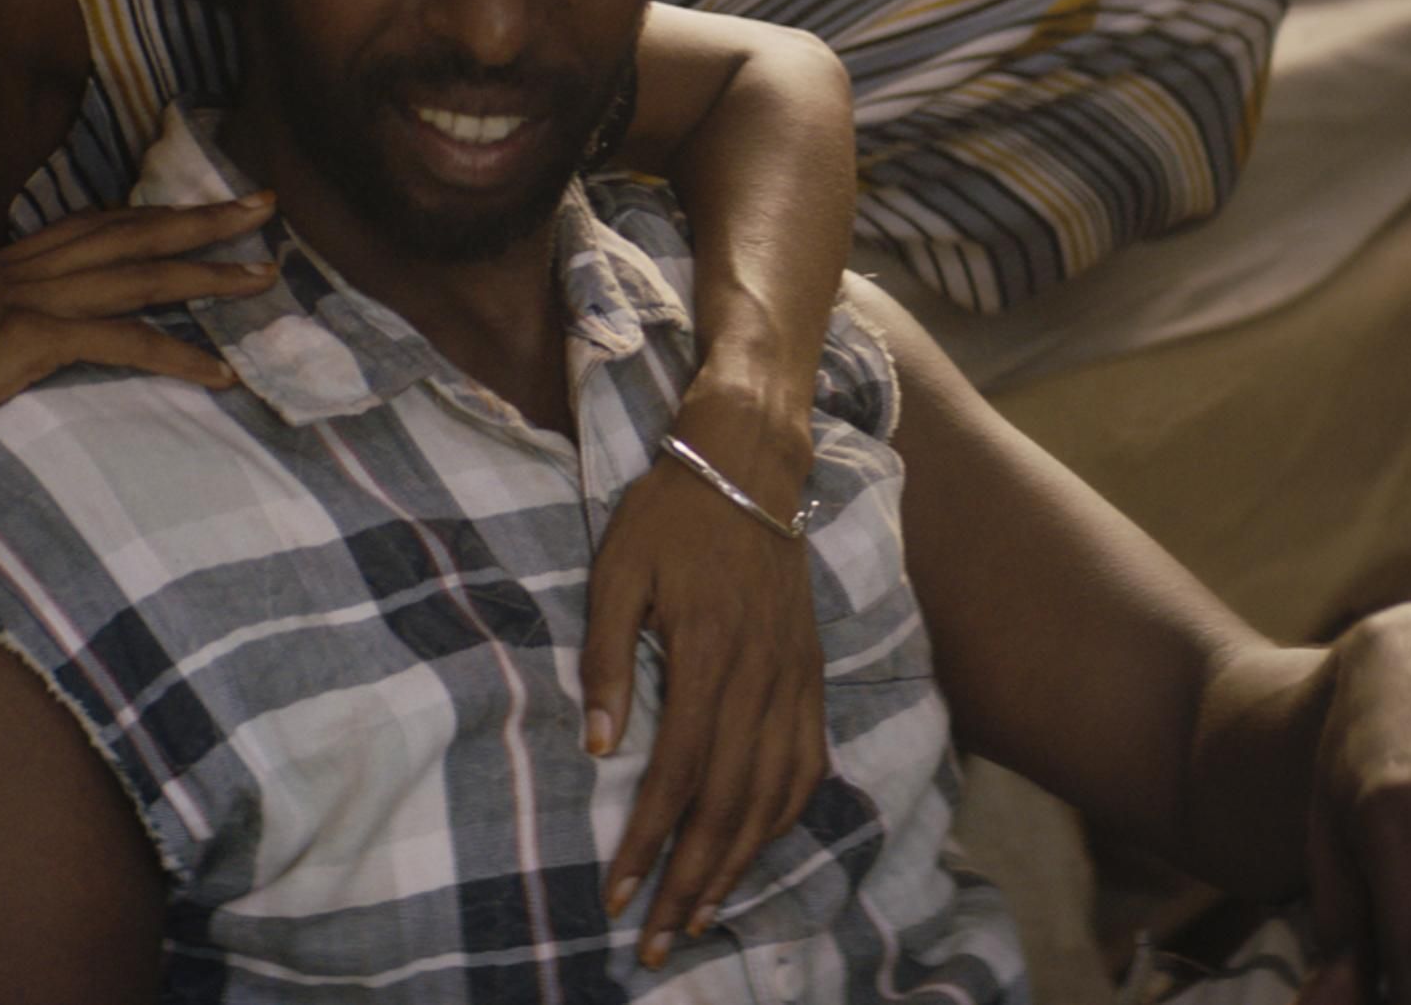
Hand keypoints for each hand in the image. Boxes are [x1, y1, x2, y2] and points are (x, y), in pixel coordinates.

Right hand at [0, 195, 278, 478]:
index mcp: (0, 264)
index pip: (94, 228)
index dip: (151, 216)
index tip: (200, 210)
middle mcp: (19, 268)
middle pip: (131, 232)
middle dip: (203, 219)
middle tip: (266, 205)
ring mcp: (24, 299)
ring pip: (140, 274)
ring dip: (210, 275)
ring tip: (268, 275)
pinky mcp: (27, 340)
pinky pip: (122, 341)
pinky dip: (177, 356)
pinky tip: (221, 374)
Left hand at [582, 380, 826, 967]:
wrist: (747, 466)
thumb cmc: (667, 517)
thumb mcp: (616, 573)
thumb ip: (606, 659)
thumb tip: (598, 749)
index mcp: (710, 656)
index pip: (677, 776)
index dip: (647, 845)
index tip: (617, 896)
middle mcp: (762, 680)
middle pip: (728, 806)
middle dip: (690, 883)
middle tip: (656, 943)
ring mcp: (796, 682)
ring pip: (772, 798)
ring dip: (737, 867)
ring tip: (700, 916)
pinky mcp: (812, 677)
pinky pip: (806, 766)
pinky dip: (782, 820)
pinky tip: (754, 850)